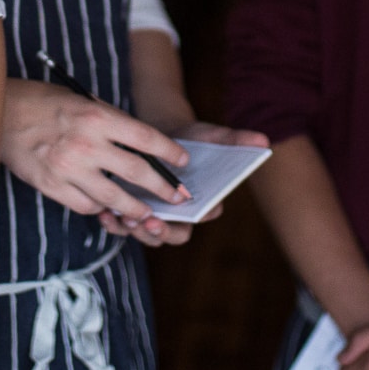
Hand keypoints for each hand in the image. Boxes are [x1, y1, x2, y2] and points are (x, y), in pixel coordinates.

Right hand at [1, 79, 191, 223]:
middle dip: (164, 188)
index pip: (145, 138)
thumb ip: (111, 122)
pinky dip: (100, 208)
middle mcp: (86, 143)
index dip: (169, 152)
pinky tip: (107, 207)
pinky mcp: (51, 186)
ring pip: (113, 198)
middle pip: (137, 172)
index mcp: (97, 116)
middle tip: (179, 197)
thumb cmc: (44, 102)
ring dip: (136, 209)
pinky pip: (86, 205)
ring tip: (149, 214)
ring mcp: (68, 168)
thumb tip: (142, 146)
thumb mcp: (82, 100)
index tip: (183, 161)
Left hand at [93, 121, 270, 247]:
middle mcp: (182, 215)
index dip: (197, 218)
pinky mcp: (136, 213)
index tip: (189, 213)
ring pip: (148, 236)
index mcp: (205, 201)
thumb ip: (235, 139)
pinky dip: (115, 224)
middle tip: (150, 223)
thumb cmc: (192, 137)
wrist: (162, 133)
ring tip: (123, 218)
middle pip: (176, 235)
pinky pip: (126, 227)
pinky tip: (106, 213)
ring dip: (135, 232)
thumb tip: (262, 139)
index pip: (205, 216)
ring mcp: (159, 217)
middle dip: (162, 233)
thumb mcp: (213, 135)